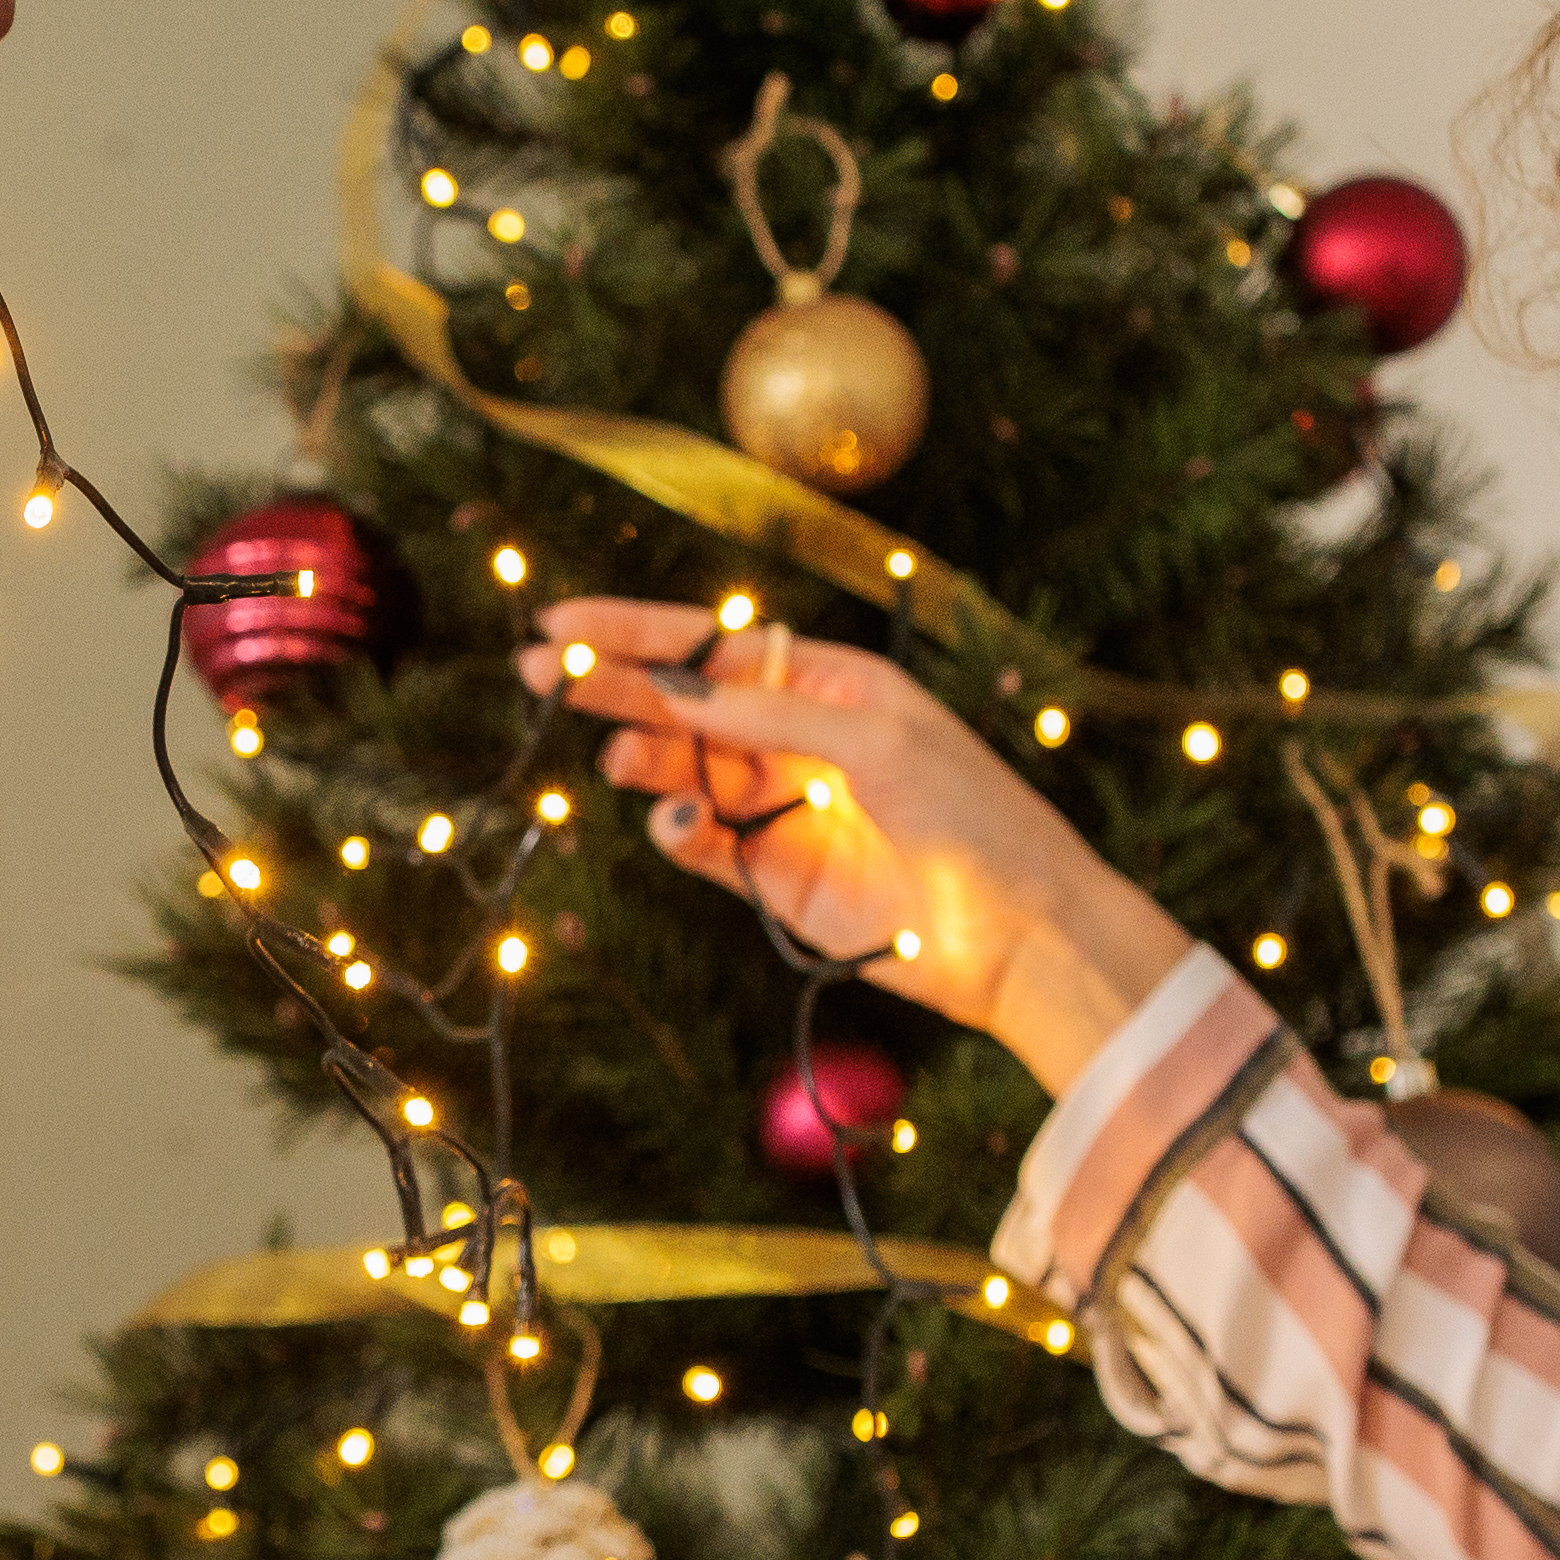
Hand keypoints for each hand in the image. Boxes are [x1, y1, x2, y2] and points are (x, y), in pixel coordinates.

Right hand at [535, 603, 1188, 1087]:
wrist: (1019, 933)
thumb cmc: (970, 815)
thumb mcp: (874, 741)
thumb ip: (769, 714)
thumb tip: (675, 684)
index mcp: (828, 683)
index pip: (714, 644)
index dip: (637, 632)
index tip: (563, 626)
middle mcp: (796, 737)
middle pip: (684, 699)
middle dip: (613, 685)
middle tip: (540, 675)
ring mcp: (781, 806)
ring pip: (682, 768)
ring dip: (642, 755)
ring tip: (618, 757)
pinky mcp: (772, 876)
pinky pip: (700, 841)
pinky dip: (677, 828)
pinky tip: (675, 818)